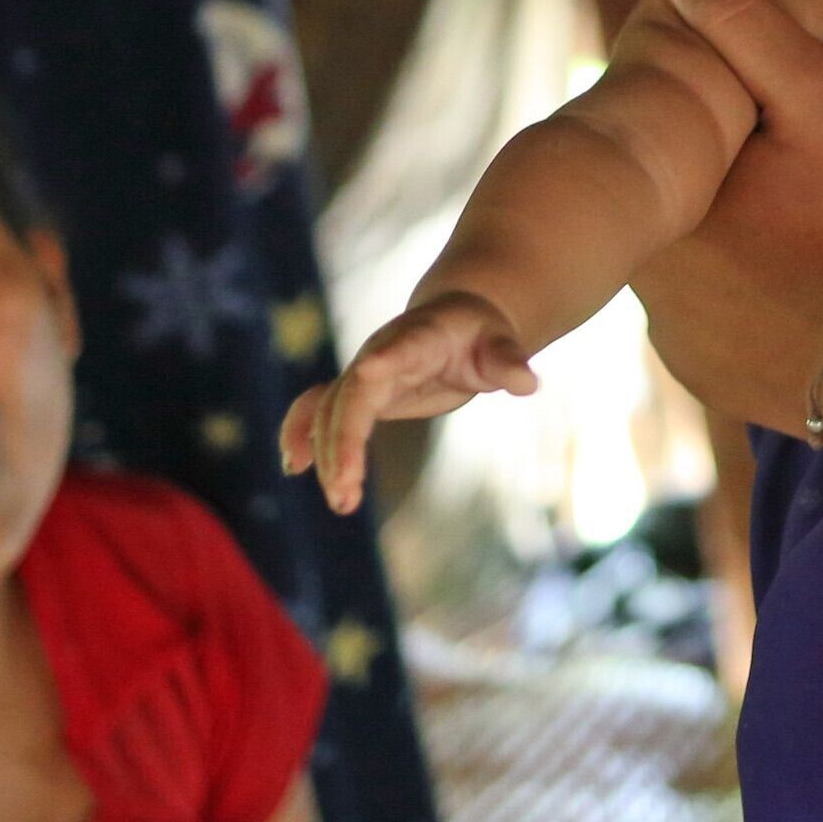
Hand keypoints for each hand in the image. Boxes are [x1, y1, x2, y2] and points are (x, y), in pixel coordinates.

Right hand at [278, 291, 537, 514]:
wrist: (455, 319)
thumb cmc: (481, 335)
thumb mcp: (501, 345)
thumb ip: (508, 362)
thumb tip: (528, 383)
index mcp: (418, 338)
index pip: (397, 349)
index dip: (383, 360)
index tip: (367, 372)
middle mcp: (380, 354)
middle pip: (353, 396)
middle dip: (344, 442)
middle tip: (346, 492)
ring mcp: (363, 373)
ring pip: (332, 412)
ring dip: (328, 455)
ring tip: (341, 502)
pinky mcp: (356, 393)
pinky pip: (318, 410)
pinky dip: (301, 433)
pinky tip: (293, 466)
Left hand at [630, 0, 822, 431]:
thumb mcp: (822, 101)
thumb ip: (748, 22)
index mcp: (660, 200)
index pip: (682, 141)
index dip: (737, 126)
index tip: (791, 137)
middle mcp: (645, 276)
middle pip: (693, 202)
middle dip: (741, 187)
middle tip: (815, 188)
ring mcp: (676, 339)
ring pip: (705, 265)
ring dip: (747, 249)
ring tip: (821, 239)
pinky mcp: (710, 379)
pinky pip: (724, 324)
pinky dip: (761, 307)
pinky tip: (814, 296)